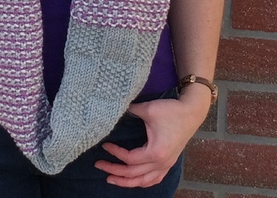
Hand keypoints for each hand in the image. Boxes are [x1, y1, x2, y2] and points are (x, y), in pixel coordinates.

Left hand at [95, 86, 210, 187]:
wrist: (192, 112)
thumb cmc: (171, 110)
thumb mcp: (148, 109)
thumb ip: (131, 110)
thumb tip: (115, 108)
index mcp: (155, 152)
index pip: (129, 159)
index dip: (115, 153)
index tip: (104, 144)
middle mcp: (161, 163)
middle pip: (133, 174)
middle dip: (114, 171)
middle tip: (98, 165)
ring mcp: (166, 165)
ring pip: (144, 181)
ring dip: (127, 182)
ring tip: (111, 179)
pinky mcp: (169, 163)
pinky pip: (154, 179)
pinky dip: (142, 182)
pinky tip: (134, 180)